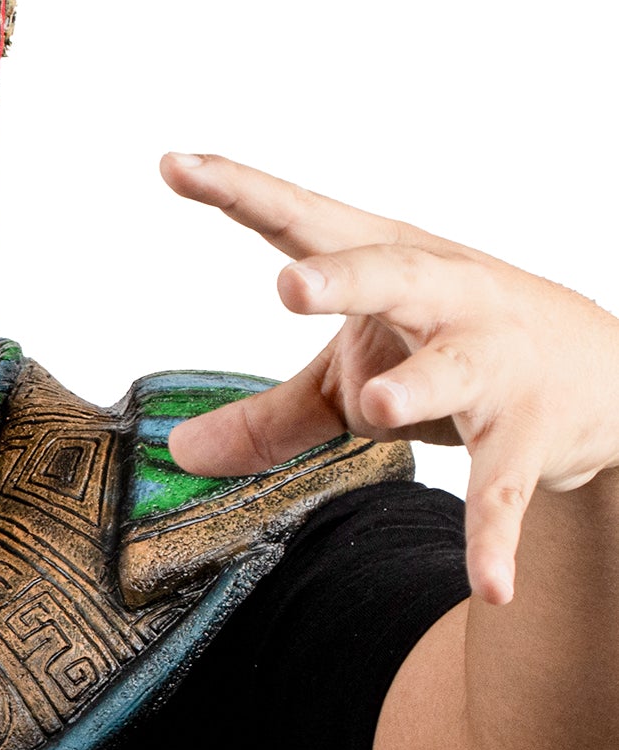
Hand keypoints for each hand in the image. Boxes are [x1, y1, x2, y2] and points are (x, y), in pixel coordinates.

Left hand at [159, 152, 618, 604]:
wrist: (602, 377)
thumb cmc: (451, 352)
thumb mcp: (353, 375)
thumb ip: (269, 413)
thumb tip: (178, 452)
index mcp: (388, 265)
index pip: (304, 221)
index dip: (240, 191)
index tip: (173, 164)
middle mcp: (445, 297)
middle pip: (390, 274)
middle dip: (343, 276)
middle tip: (287, 284)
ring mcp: (492, 362)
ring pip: (455, 369)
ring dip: (419, 384)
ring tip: (380, 404)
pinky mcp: (527, 435)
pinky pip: (504, 489)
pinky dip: (494, 536)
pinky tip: (490, 585)